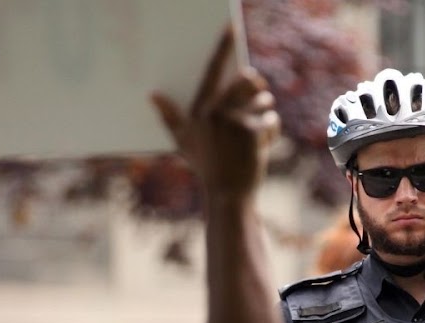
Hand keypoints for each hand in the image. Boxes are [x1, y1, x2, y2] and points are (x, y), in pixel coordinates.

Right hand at [150, 27, 278, 202]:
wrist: (227, 194)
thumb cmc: (205, 167)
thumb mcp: (183, 141)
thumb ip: (170, 116)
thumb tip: (152, 94)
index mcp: (201, 107)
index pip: (212, 68)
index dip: (223, 45)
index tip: (230, 25)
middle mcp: (216, 110)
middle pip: (249, 79)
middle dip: (257, 90)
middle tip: (256, 103)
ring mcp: (235, 119)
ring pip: (265, 100)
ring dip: (264, 114)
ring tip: (253, 134)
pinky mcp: (253, 131)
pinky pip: (272, 119)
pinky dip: (271, 133)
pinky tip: (261, 148)